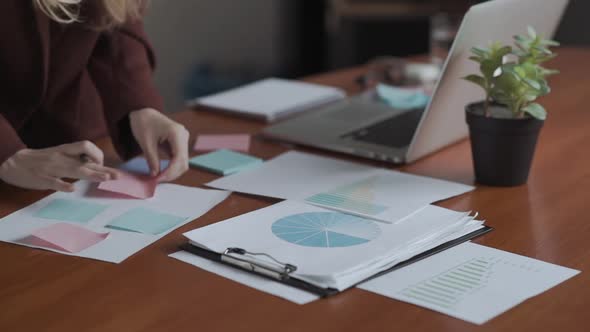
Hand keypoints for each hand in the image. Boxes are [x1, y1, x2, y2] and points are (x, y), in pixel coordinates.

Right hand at [0, 141, 118, 191]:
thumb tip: (98, 166)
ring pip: (74, 170)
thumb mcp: (60, 155)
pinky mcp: (42, 179)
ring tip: (105, 179)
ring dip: (91, 175)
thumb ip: (77, 160)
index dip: (98, 155)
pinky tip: (72, 189)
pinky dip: (63, 185)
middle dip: (103, 168)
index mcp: (65, 150)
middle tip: (117, 176)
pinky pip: (54, 182)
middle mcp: (61, 158)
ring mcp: (52, 168)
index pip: (87, 146)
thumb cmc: (41, 159)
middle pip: (85, 161)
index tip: (103, 165)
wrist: (13, 161)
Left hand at [129, 108, 188, 181]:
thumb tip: (155, 176)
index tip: (159, 179)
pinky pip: (179, 159)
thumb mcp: (145, 143)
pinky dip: (172, 167)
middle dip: (172, 173)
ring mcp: (184, 140)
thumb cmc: (143, 123)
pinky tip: (163, 172)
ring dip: (173, 172)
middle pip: (184, 162)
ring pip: (183, 162)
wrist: (144, 113)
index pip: (179, 158)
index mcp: (177, 133)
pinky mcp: (180, 144)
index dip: (170, 171)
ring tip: (159, 177)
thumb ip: (152, 159)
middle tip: (158, 180)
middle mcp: (184, 136)